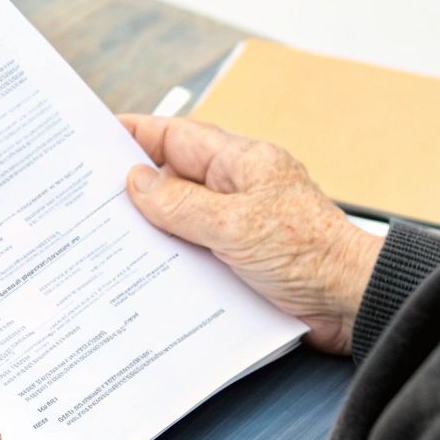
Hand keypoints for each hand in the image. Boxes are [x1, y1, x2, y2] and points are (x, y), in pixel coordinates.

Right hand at [120, 114, 381, 355]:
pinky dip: (169, 261)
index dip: (135, 135)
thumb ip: (182, 204)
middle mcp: (237, 190)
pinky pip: (194, 253)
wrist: (353, 303)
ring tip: (103, 238)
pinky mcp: (240, 262)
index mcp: (240, 163)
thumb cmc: (311, 254)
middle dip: (132, 187)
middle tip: (86, 195)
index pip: (176, 138)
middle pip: (172, 179)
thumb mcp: (236, 224)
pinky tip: (143, 274)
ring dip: (149, 230)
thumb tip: (137, 182)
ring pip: (179, 220)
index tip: (95, 137)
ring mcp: (238, 226)